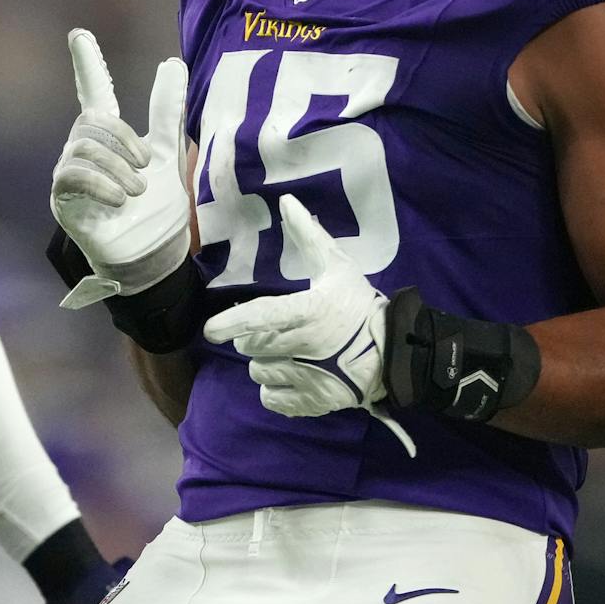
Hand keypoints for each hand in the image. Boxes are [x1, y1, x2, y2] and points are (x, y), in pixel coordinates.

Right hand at [51, 29, 189, 306]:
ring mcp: (72, 177)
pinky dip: (100, 182)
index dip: (87, 64)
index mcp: (112, 140)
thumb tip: (173, 62)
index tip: (79, 34)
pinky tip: (119, 199)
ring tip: (138, 190)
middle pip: (91, 121)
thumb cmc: (160, 212)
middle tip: (147, 166)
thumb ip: (168, 112)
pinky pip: (71, 175)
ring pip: (82, 146)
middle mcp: (86, 153)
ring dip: (117, 165)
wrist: (156, 260)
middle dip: (123, 138)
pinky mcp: (64, 202)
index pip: (94, 93)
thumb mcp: (171, 155)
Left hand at [201, 195, 415, 456]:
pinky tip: (292, 377)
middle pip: (252, 346)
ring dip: (265, 363)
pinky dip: (274, 389)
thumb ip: (308, 236)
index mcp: (308, 311)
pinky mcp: (310, 402)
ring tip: (289, 354)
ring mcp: (306, 378)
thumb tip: (285, 202)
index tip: (211, 330)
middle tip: (277, 330)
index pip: (264, 317)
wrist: (393, 352)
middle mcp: (302, 347)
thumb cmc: (360, 305)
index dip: (235, 323)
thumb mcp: (338, 266)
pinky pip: (270, 398)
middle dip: (255, 337)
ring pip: (258, 372)